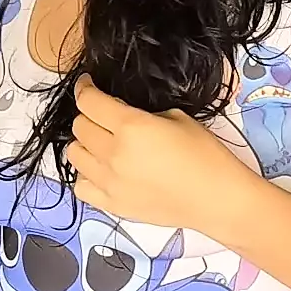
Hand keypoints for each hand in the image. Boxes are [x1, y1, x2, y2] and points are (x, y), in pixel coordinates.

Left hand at [65, 76, 256, 227]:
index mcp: (131, 127)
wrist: (216, 199)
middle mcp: (113, 154)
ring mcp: (109, 182)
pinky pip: (80, 186)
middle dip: (87, 115)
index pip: (89, 102)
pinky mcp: (112, 205)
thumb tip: (122, 115)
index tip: (87, 85)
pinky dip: (86, 174)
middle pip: (79, 127)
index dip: (84, 88)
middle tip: (102, 115)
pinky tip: (102, 171)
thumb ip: (142, 114)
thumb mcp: (177, 118)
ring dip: (84, 144)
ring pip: (74, 155)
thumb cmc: (205, 156)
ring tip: (101, 143)